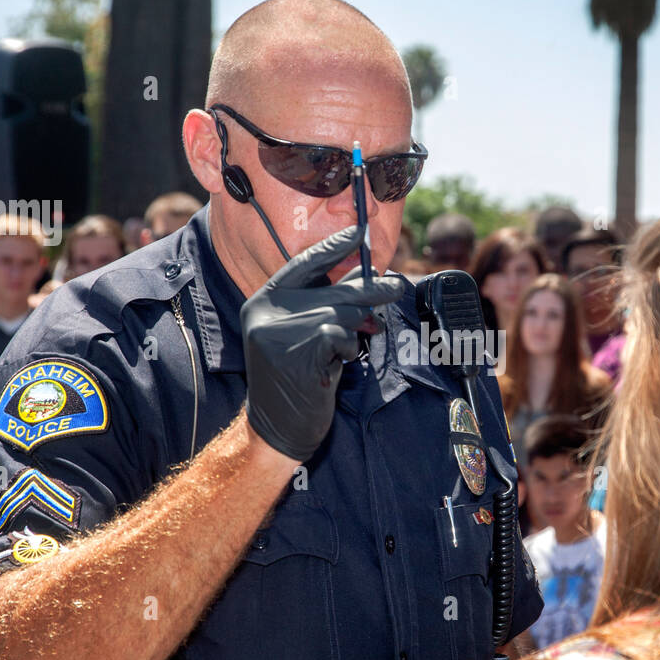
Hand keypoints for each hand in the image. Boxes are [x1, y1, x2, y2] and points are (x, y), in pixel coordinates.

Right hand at [240, 226, 404, 460]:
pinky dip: (348, 348)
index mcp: (263, 302)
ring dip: (358, 327)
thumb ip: (327, 305)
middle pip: (332, 289)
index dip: (333, 247)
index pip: (303, 265)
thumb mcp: (307, 334)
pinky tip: (338, 362)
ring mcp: (277, 333)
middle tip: (397, 285)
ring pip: (341, 313)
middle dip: (370, 289)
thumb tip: (368, 276)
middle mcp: (264, 312)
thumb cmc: (298, 380)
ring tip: (357, 339)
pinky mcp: (295, 353)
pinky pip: (340, 337)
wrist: (277, 428)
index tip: (360, 231)